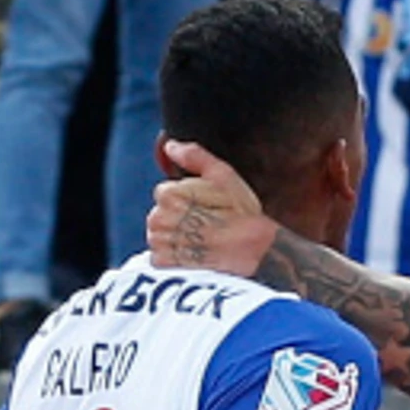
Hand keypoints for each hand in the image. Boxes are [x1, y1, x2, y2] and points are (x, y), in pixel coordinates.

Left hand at [145, 139, 277, 275]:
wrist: (252, 252)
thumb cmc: (240, 213)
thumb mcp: (223, 175)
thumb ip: (194, 156)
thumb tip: (171, 145)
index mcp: (168, 194)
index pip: (165, 192)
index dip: (186, 199)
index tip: (204, 208)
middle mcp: (157, 218)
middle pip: (160, 214)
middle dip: (178, 218)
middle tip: (204, 225)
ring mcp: (158, 242)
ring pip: (158, 235)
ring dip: (174, 238)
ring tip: (200, 241)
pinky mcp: (162, 264)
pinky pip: (159, 257)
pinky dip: (173, 257)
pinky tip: (193, 255)